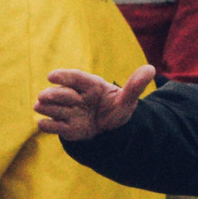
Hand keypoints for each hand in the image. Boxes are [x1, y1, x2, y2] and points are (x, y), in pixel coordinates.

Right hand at [34, 65, 154, 140]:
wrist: (108, 129)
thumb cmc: (115, 108)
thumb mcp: (127, 100)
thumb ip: (135, 86)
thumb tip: (151, 69)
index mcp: (89, 85)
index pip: (74, 77)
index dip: (62, 76)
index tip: (51, 76)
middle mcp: (74, 96)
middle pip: (58, 92)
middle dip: (54, 95)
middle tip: (50, 98)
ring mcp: (66, 111)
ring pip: (49, 107)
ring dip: (49, 109)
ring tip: (51, 110)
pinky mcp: (62, 126)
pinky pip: (48, 125)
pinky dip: (46, 125)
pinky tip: (47, 123)